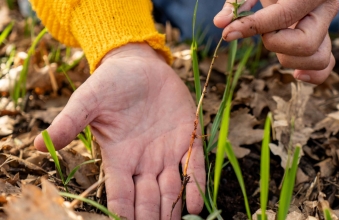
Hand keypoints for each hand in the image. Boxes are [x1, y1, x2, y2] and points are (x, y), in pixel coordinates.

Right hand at [33, 43, 204, 219]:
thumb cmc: (111, 83)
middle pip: (147, 200)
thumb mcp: (88, 101)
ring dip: (173, 209)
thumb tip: (35, 144)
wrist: (139, 64)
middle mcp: (144, 161)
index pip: (121, 195)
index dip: (123, 214)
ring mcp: (167, 152)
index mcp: (120, 157)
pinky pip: (193, 166)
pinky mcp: (187, 138)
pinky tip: (196, 204)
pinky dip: (195, 185)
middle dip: (150, 217)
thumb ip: (69, 122)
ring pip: (171, 189)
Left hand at [214, 0, 338, 83]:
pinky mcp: (324, 40)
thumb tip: (219, 24)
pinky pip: (327, 65)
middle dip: (275, 44)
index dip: (253, 27)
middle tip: (264, 33)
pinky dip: (314, 74)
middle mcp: (326, 9)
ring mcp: (327, 26)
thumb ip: (237, 4)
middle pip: (304, 44)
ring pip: (317, 59)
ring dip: (289, 60)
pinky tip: (297, 75)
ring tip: (274, 43)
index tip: (228, 33)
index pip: (283, 17)